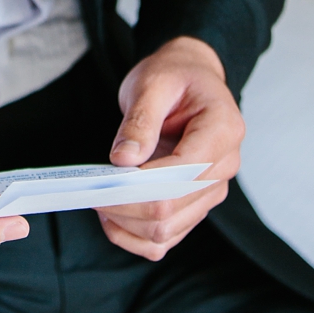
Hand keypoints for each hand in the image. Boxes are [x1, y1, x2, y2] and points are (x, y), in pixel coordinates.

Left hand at [99, 36, 240, 259]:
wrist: (190, 78)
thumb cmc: (173, 76)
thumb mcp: (151, 83)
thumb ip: (140, 121)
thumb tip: (124, 161)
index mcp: (223, 130)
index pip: (182, 174)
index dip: (139, 184)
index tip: (101, 180)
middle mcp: (225, 166)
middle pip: (173, 208)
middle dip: (125, 206)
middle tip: (88, 190)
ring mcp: (212, 189)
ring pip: (168, 229)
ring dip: (127, 223)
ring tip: (96, 198)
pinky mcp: (195, 202)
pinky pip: (168, 236)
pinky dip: (136, 236)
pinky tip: (111, 217)